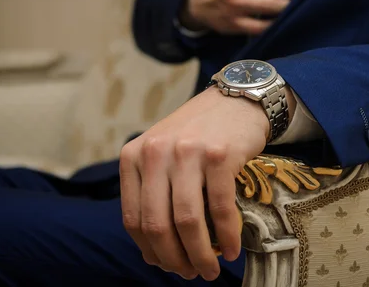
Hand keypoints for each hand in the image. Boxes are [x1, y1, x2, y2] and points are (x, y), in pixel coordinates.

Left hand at [119, 87, 296, 280]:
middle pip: (158, 224)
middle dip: (174, 259)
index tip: (167, 265)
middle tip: (191, 274)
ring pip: (187, 221)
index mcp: (134, 156)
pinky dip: (226, 236)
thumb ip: (153, 191)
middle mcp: (156, 153)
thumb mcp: (162, 153)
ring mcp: (187, 152)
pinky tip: (230, 250)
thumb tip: (153, 250)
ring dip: (200, 255)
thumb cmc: (198, 133)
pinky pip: (220, 208)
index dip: (150, 251)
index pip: (133, 218)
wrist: (235, 100)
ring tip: (210, 270)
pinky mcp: (219, 155)